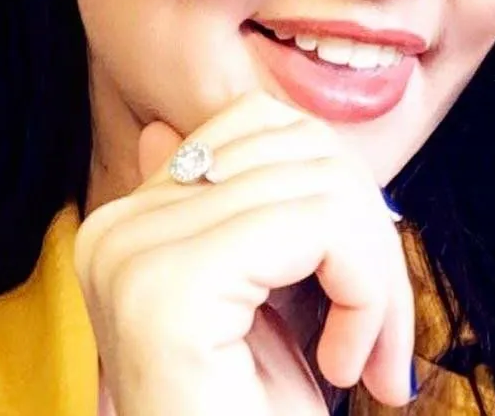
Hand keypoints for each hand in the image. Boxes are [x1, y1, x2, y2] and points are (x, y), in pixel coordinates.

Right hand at [74, 90, 415, 415]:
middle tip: (378, 341)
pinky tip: (343, 366)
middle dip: (372, 239)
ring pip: (323, 185)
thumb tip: (181, 130)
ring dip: (377, 276)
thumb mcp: (266, 299)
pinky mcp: (168, 287)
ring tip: (363, 355)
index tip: (358, 292)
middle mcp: (117, 225)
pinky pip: (320, 225)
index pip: (264, 129)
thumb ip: (246, 211)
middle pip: (302, 149)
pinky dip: (366, 293)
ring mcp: (132, 251)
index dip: (341, 199)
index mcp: (131, 222)